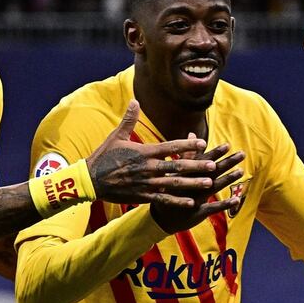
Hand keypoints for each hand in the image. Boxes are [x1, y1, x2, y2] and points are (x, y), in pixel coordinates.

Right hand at [86, 101, 220, 206]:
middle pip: (176, 167)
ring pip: (174, 184)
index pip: (169, 147)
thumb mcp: (115, 136)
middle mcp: (147, 168)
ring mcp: (146, 183)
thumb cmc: (104, 157)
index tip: (202, 142)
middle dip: (196, 166)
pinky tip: (191, 202)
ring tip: (209, 183)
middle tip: (213, 165)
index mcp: (143, 152)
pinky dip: (178, 201)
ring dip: (192, 184)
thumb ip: (128, 119)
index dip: (186, 145)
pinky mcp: (143, 196)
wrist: (90, 180)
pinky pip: (163, 199)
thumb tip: (135, 100)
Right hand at [149, 144, 245, 232]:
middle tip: (242, 154)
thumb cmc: (165, 187)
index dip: (215, 153)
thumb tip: (192, 133)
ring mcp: (193, 197)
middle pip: (210, 171)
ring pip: (212, 186)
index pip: (201, 160)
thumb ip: (185, 151)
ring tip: (241, 171)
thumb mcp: (171, 168)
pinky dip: (224, 204)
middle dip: (227, 162)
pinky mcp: (195, 212)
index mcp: (183, 172)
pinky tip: (236, 199)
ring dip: (228, 179)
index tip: (228, 145)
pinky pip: (212, 208)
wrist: (158, 215)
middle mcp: (190, 183)